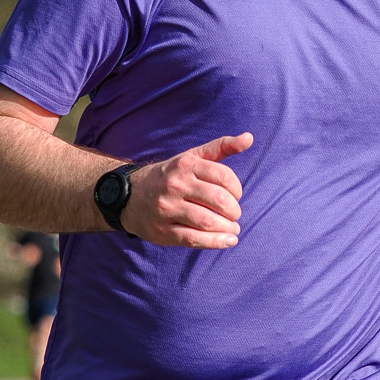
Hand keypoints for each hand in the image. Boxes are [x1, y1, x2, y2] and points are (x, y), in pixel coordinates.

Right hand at [122, 134, 253, 247]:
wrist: (129, 197)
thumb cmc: (170, 176)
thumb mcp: (191, 157)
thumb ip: (221, 147)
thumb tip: (249, 138)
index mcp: (185, 165)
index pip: (224, 177)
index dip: (237, 189)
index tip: (235, 196)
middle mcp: (175, 185)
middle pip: (218, 200)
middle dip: (234, 210)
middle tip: (234, 214)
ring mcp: (168, 208)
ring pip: (208, 221)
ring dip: (228, 228)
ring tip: (233, 228)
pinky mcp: (164, 231)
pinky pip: (195, 239)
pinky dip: (217, 242)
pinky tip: (228, 240)